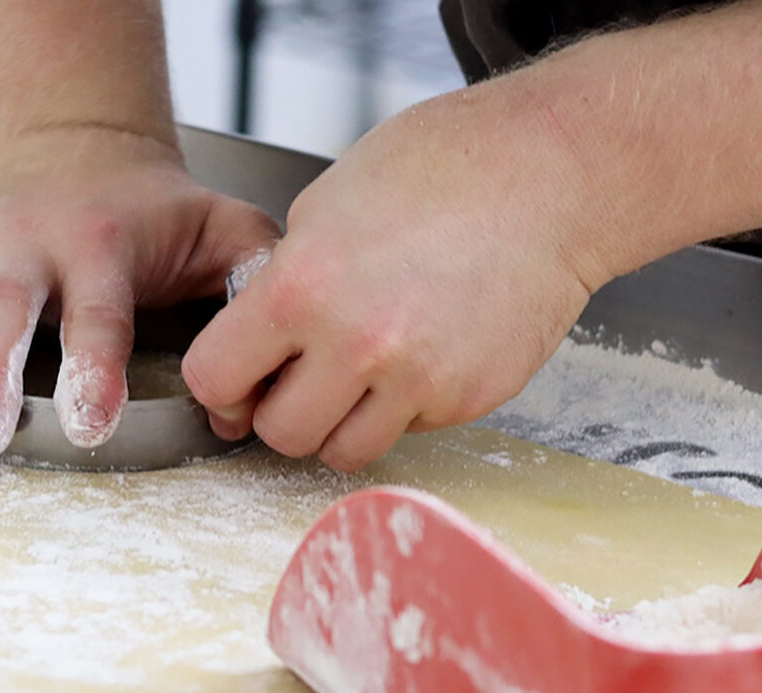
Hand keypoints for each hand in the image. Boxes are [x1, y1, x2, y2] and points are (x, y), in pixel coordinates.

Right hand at [0, 127, 277, 457]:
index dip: (92, 369)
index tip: (89, 424)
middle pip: (5, 311)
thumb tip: (256, 371)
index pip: (98, 312)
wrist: (79, 151)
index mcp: (103, 244)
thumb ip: (253, 281)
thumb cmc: (157, 213)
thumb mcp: (225, 228)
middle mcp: (30, 243)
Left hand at [183, 83, 639, 471]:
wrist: (547, 177)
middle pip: (279, 434)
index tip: (235, 379)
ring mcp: (418, 381)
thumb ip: (283, 283)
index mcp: (302, 287)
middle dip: (280, 412)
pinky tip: (418, 354)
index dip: (221, 383)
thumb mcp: (323, 207)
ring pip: (343, 452)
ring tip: (356, 377)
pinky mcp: (468, 398)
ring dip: (338, 425)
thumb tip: (257, 344)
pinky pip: (409, 430)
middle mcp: (357, 344)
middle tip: (299, 381)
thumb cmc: (440, 170)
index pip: (214, 378)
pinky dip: (402, 407)